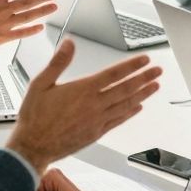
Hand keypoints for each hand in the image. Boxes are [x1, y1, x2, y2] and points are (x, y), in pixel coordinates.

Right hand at [7, 39, 162, 173]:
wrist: (32, 147)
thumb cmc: (34, 117)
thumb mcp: (40, 83)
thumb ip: (58, 62)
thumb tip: (69, 43)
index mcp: (82, 90)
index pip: (114, 74)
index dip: (132, 66)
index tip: (145, 60)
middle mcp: (94, 105)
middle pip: (126, 88)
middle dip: (144, 78)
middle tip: (158, 71)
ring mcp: (97, 120)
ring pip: (126, 104)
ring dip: (143, 94)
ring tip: (155, 86)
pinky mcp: (96, 133)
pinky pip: (118, 120)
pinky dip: (130, 112)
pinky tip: (138, 107)